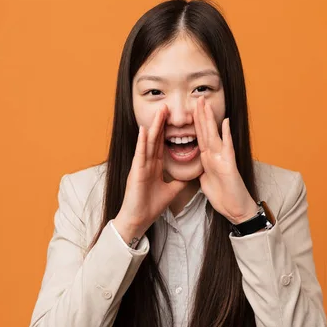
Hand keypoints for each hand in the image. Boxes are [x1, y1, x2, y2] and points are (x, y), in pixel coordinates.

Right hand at [114, 105, 187, 244]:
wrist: (138, 219)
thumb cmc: (150, 206)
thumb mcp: (171, 191)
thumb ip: (179, 181)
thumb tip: (191, 175)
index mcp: (154, 167)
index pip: (162, 145)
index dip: (167, 132)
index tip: (173, 119)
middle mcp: (147, 163)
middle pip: (155, 139)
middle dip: (161, 123)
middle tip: (166, 107)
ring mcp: (140, 166)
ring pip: (148, 143)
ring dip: (154, 127)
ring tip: (159, 112)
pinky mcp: (135, 172)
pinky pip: (140, 155)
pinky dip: (142, 143)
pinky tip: (144, 131)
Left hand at [193, 96, 257, 223]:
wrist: (236, 209)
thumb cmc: (224, 197)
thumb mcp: (206, 182)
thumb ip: (202, 171)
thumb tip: (197, 166)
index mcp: (208, 159)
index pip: (200, 137)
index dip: (195, 123)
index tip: (191, 109)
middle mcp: (215, 155)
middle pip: (206, 132)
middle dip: (201, 115)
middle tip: (198, 98)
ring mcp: (223, 159)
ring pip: (214, 135)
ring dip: (210, 119)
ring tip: (206, 104)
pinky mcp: (229, 165)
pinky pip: (227, 147)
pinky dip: (226, 134)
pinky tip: (225, 121)